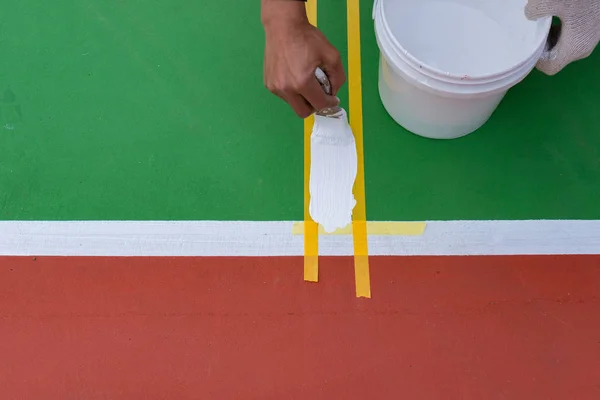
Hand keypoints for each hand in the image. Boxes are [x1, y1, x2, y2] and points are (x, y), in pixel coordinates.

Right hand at [262, 0, 345, 117]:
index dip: (330, 103)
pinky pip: (284, 95)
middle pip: (303, 112)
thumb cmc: (307, 38)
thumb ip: (338, 77)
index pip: (319, 104)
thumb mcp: (332, 55)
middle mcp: (286, 88)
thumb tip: (333, 92)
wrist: (283, 26)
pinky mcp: (268, 83)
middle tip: (320, 95)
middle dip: (314, 106)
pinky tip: (294, 75)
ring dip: (302, 98)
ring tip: (306, 80)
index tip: (333, 99)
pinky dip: (292, 91)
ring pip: (293, 104)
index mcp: (302, 82)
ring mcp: (275, 87)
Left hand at [525, 0, 599, 74]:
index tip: (531, 45)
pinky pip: (573, 40)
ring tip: (547, 25)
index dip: (537, 60)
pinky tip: (559, 18)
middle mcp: (583, 49)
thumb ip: (538, 10)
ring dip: (553, 40)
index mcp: (573, 48)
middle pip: (556, 59)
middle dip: (543, 49)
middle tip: (536, 34)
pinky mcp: (592, 32)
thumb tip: (529, 15)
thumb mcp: (555, 1)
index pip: (550, 68)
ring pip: (564, 49)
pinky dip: (562, 33)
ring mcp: (590, 41)